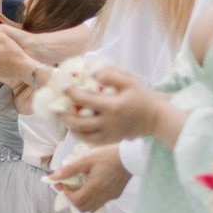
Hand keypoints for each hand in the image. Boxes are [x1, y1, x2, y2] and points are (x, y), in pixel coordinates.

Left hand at [51, 146, 129, 211]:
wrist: (130, 156)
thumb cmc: (108, 156)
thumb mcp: (86, 159)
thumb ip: (69, 169)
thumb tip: (54, 177)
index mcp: (94, 188)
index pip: (75, 200)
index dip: (66, 194)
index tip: (64, 183)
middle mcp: (102, 196)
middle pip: (82, 207)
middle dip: (73, 199)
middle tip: (70, 187)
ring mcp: (110, 197)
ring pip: (92, 207)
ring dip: (82, 201)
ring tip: (80, 187)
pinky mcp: (115, 194)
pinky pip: (101, 202)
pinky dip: (93, 199)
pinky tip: (92, 186)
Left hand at [60, 67, 183, 146]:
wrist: (155, 118)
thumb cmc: (141, 96)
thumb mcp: (129, 80)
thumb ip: (110, 74)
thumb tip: (90, 72)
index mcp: (113, 106)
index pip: (85, 100)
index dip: (70, 93)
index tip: (63, 87)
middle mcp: (109, 123)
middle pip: (79, 122)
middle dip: (64, 115)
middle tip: (56, 107)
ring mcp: (109, 134)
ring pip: (82, 135)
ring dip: (70, 126)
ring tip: (63, 117)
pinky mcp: (111, 140)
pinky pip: (90, 141)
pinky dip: (80, 135)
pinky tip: (75, 127)